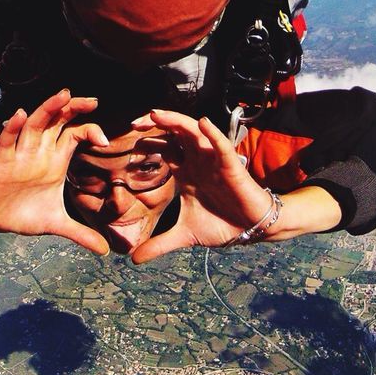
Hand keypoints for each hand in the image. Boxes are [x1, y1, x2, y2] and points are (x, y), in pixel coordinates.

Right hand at [0, 90, 110, 254]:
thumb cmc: (23, 214)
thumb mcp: (56, 224)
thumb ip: (80, 233)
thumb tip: (105, 251)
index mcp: (55, 160)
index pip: (74, 134)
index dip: (89, 130)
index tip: (104, 140)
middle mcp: (40, 152)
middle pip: (58, 120)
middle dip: (73, 108)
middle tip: (91, 100)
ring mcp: (21, 154)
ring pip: (35, 124)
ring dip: (48, 109)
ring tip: (63, 96)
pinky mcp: (2, 162)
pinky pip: (7, 140)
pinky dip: (13, 127)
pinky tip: (21, 115)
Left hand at [128, 110, 279, 263]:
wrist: (250, 230)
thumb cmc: (221, 224)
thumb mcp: (184, 235)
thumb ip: (159, 244)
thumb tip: (133, 259)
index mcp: (186, 172)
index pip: (163, 149)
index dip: (147, 142)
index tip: (124, 142)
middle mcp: (198, 161)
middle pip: (174, 134)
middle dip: (155, 125)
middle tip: (133, 124)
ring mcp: (213, 161)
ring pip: (194, 133)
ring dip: (176, 122)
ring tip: (157, 115)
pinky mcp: (232, 167)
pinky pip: (222, 146)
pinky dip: (213, 134)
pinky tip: (203, 123)